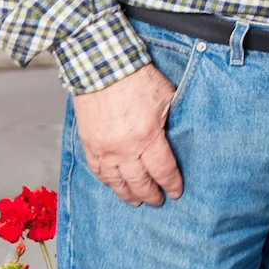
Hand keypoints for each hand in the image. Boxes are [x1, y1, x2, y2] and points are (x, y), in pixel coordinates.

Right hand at [71, 63, 183, 205]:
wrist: (102, 67)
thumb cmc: (136, 78)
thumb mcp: (167, 97)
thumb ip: (172, 119)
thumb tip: (179, 131)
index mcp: (147, 137)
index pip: (163, 171)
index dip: (171, 184)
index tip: (175, 192)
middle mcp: (124, 149)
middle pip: (139, 182)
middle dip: (150, 194)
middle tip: (157, 201)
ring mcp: (104, 149)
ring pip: (116, 182)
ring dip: (127, 194)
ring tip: (136, 201)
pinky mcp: (89, 144)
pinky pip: (97, 170)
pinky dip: (106, 181)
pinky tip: (113, 185)